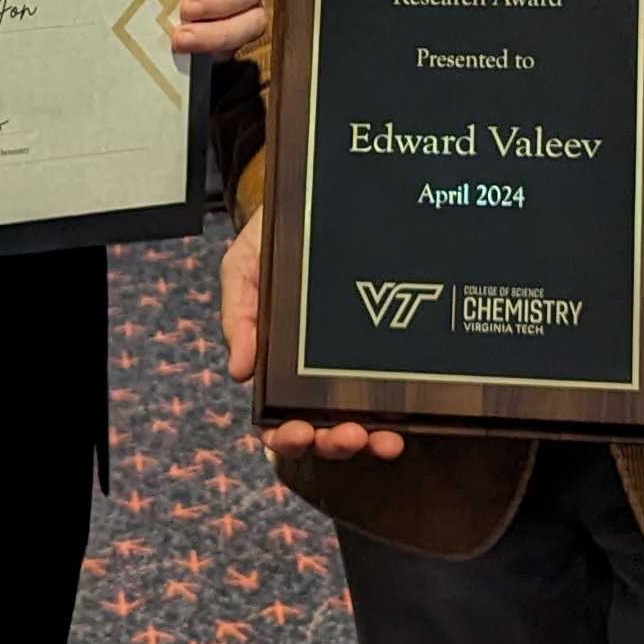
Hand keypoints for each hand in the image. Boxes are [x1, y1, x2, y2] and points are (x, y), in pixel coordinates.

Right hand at [220, 209, 404, 465]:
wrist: (318, 200)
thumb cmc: (274, 242)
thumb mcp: (243, 269)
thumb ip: (239, 313)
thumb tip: (240, 371)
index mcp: (280, 363)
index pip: (279, 416)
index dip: (285, 436)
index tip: (295, 432)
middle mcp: (319, 374)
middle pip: (324, 430)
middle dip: (332, 443)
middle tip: (344, 434)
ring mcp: (358, 368)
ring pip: (362, 422)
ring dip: (368, 439)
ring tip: (378, 437)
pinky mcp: (391, 354)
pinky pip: (396, 396)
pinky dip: (399, 418)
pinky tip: (404, 425)